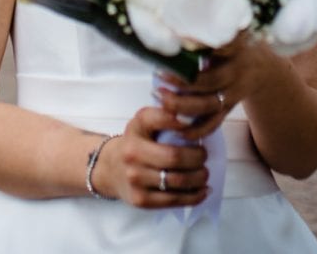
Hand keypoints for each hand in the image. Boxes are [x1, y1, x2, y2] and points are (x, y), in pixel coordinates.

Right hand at [93, 106, 210, 207]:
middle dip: (198, 158)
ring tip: (204, 174)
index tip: (197, 125)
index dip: (182, 121)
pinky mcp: (140, 200)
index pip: (161, 119)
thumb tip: (195, 119)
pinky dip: (194, 197)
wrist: (111, 168)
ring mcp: (134, 178)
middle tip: (204, 156)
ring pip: (177, 180)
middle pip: (174, 157)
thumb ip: (167, 116)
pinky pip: (173, 200)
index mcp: (137, 127)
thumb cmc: (138, 142)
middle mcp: (131, 152)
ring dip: (199, 178)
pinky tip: (202, 190)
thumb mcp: (145, 122)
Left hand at [156, 33, 270, 142]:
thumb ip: (209, 34)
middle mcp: (235, 74)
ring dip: (182, 105)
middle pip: (209, 81)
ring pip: (208, 105)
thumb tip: (178, 29)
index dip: (203, 48)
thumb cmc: (234, 48)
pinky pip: (213, 123)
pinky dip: (197, 130)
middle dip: (183, 81)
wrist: (259, 70)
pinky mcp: (228, 109)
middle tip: (160, 75)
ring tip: (161, 98)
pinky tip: (180, 130)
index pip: (222, 49)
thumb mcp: (229, 35)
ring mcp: (232, 94)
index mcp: (235, 51)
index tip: (181, 43)